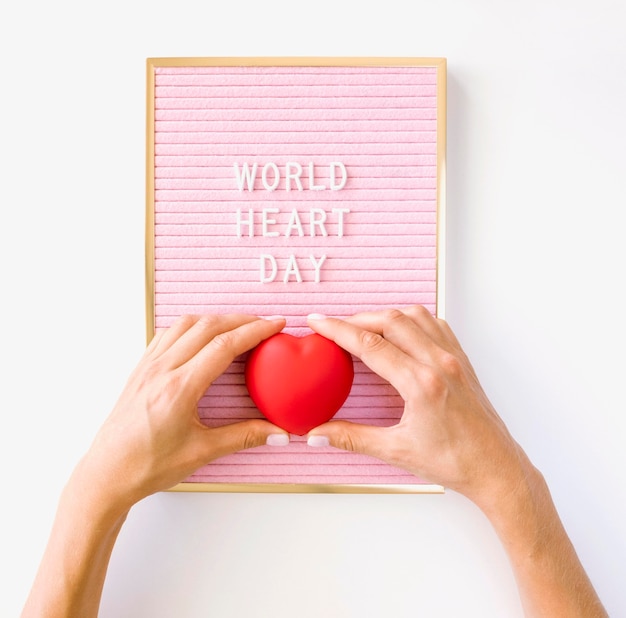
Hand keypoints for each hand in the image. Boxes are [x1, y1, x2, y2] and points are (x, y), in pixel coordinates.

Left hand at [73, 314, 287, 513]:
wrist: (107, 474)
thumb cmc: (147, 466)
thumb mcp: (202, 453)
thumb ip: (244, 437)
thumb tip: (279, 433)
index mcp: (179, 388)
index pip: (224, 346)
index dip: (254, 331)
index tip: (275, 325)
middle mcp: (162, 370)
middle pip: (208, 327)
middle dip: (241, 320)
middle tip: (265, 323)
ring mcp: (148, 366)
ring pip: (186, 324)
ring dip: (216, 319)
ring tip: (238, 325)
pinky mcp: (140, 369)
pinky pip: (168, 334)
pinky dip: (192, 326)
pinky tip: (202, 335)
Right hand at [307, 307, 607, 615]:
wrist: (496, 468)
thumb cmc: (454, 462)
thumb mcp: (396, 451)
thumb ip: (351, 438)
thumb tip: (317, 435)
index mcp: (421, 384)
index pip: (370, 345)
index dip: (338, 329)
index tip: (317, 321)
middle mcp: (439, 363)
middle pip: (390, 321)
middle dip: (356, 318)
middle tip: (333, 325)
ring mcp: (453, 358)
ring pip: (414, 316)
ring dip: (384, 315)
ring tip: (363, 326)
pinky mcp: (461, 360)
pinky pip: (435, 325)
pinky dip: (411, 319)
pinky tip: (400, 330)